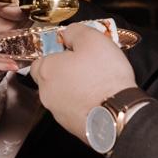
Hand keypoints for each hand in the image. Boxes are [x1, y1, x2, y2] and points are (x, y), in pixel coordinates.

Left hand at [30, 22, 138, 144]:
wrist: (119, 113)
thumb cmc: (104, 76)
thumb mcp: (92, 39)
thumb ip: (74, 31)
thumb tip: (67, 34)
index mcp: (47, 70)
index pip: (39, 60)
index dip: (55, 54)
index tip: (71, 52)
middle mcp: (46, 93)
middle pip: (50, 79)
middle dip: (64, 72)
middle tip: (85, 67)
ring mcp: (57, 112)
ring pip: (61, 95)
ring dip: (73, 88)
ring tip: (95, 83)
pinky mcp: (70, 126)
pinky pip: (72, 110)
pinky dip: (82, 104)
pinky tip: (98, 99)